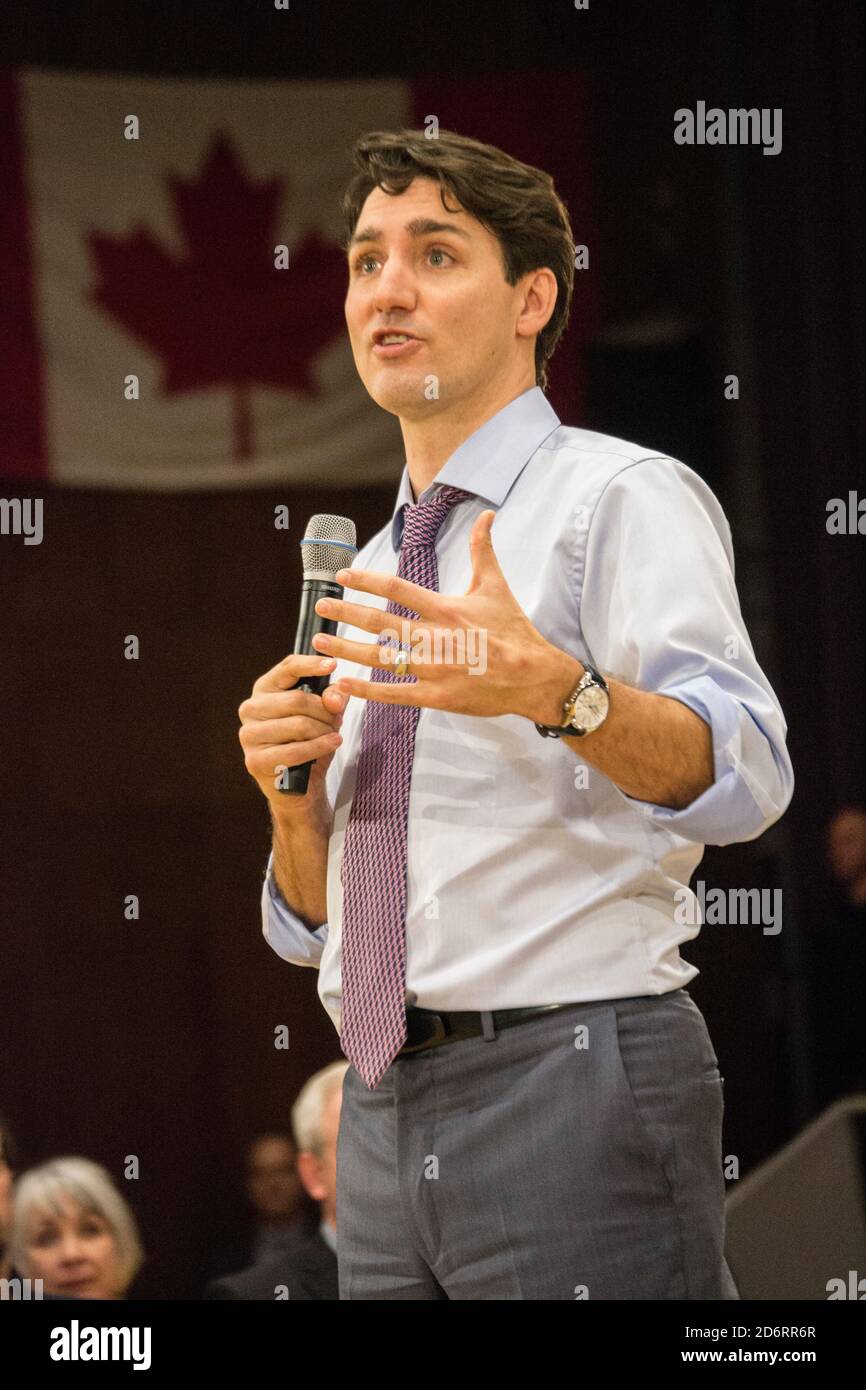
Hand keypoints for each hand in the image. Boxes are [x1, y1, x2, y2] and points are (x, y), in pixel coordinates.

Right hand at [238, 653, 348, 814]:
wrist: (300, 785)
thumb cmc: (309, 743)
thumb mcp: (324, 716)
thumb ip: (331, 700)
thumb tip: (335, 696)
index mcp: (264, 690)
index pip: (287, 668)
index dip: (311, 664)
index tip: (333, 664)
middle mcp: (251, 708)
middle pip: (298, 699)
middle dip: (325, 711)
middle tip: (338, 720)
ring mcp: (249, 735)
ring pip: (299, 724)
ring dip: (324, 731)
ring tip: (334, 736)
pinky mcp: (255, 760)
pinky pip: (296, 750)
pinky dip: (319, 747)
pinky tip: (332, 744)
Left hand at [310, 509, 582, 723]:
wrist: (534, 677)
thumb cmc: (515, 631)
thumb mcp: (497, 587)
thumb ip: (483, 550)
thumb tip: (486, 514)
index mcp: (446, 609)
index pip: (397, 588)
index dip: (366, 579)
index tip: (343, 576)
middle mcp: (436, 637)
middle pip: (380, 622)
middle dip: (346, 614)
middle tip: (320, 608)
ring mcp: (434, 669)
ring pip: (382, 658)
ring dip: (348, 649)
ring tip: (321, 642)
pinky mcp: (436, 696)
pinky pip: (394, 693)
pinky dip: (366, 690)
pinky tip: (343, 684)